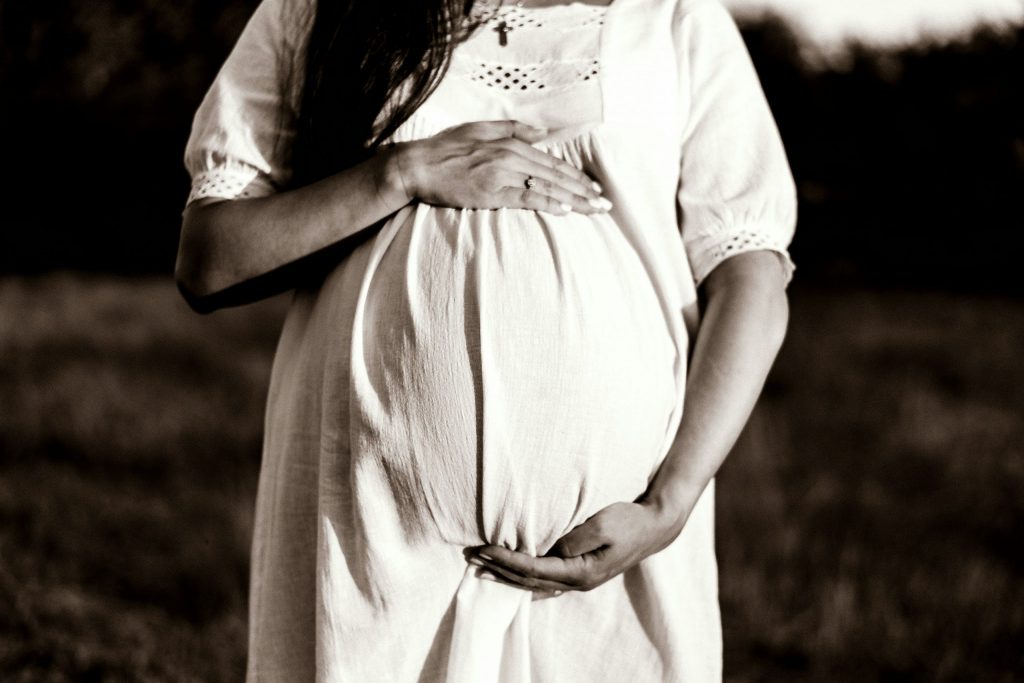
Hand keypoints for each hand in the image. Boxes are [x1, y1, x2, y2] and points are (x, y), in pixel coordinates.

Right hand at [389, 120, 610, 215]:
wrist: (418, 166)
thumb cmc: (446, 149)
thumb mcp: (480, 128)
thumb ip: (513, 129)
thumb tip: (542, 134)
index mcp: (510, 143)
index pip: (552, 162)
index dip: (576, 176)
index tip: (594, 188)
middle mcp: (510, 156)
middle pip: (556, 175)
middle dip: (584, 190)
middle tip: (605, 204)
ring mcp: (502, 174)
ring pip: (547, 186)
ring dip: (574, 200)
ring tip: (594, 210)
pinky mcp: (492, 193)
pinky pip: (527, 198)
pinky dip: (548, 203)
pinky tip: (566, 210)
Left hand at [468, 501, 684, 593]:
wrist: (655, 526)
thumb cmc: (629, 520)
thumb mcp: (603, 523)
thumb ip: (575, 539)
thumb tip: (553, 549)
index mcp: (581, 572)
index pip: (533, 569)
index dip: (506, 560)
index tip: (484, 549)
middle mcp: (578, 581)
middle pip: (529, 580)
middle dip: (500, 569)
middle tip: (473, 556)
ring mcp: (580, 579)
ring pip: (536, 582)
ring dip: (508, 574)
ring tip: (483, 567)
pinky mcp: (582, 570)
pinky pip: (546, 579)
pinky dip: (526, 577)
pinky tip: (514, 578)